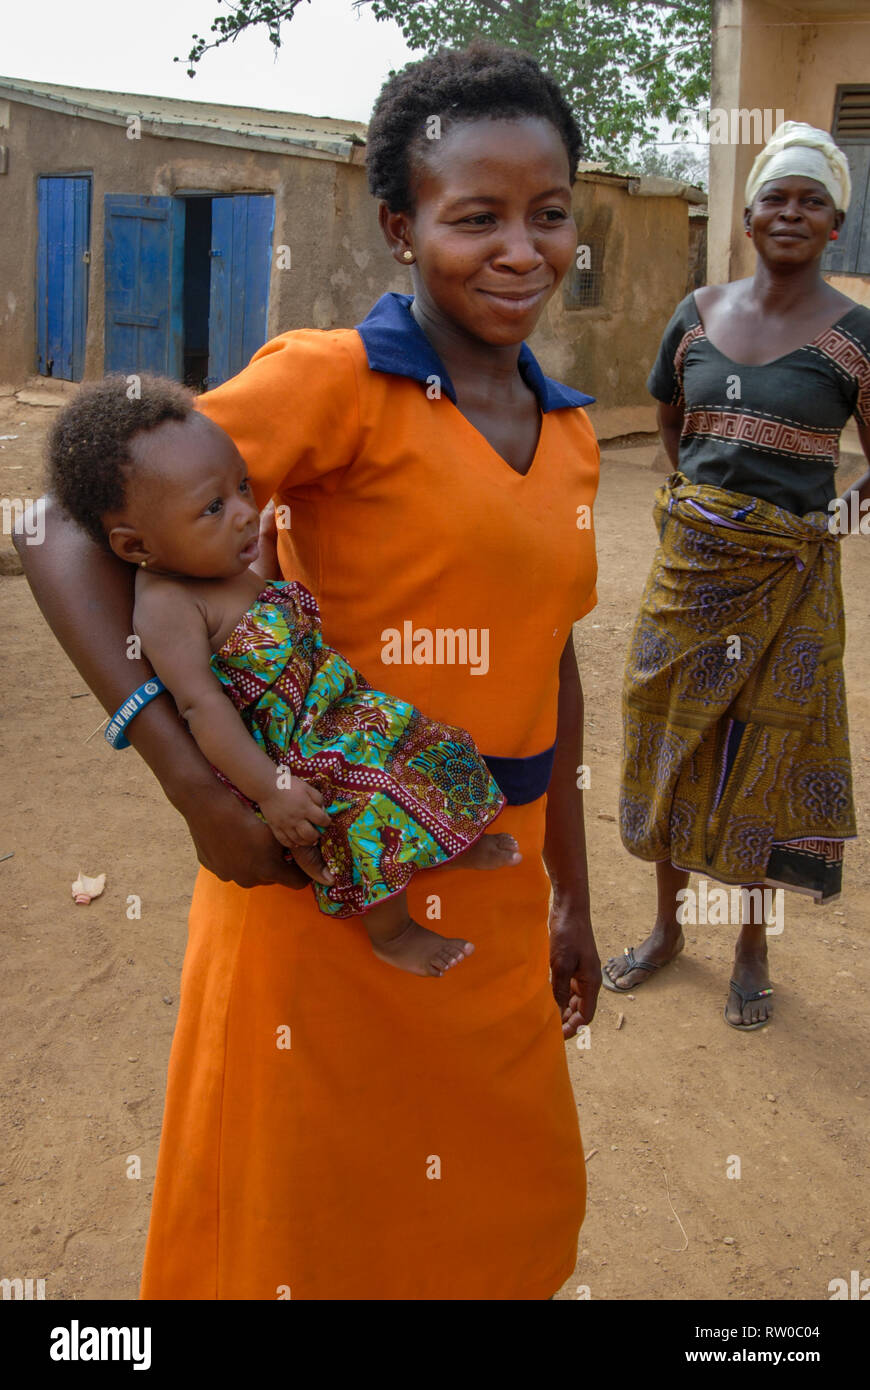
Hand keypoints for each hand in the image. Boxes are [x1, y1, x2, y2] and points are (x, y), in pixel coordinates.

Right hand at [178, 776, 332, 887]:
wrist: (210, 809)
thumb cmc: (248, 817)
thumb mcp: (276, 831)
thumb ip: (292, 846)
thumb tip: (306, 849)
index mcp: (269, 872)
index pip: (297, 882)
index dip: (302, 872)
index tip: (302, 864)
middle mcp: (250, 880)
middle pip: (271, 876)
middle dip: (275, 865)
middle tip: (273, 846)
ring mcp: (229, 876)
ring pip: (248, 872)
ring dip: (252, 862)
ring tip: (249, 841)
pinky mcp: (213, 868)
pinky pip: (228, 865)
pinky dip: (233, 857)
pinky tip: (231, 840)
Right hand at [259, 778, 331, 851]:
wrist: (267, 787)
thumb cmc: (289, 785)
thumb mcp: (307, 787)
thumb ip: (318, 798)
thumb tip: (323, 810)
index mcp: (306, 807)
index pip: (322, 820)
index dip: (327, 822)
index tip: (326, 820)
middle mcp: (296, 819)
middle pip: (311, 835)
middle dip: (318, 835)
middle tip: (318, 831)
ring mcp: (285, 825)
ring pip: (299, 841)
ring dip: (307, 841)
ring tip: (309, 838)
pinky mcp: (276, 828)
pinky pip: (285, 841)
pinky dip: (292, 844)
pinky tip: (297, 841)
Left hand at [549, 897, 600, 1038]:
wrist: (569, 907)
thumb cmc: (567, 933)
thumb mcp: (561, 964)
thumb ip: (559, 990)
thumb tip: (556, 1014)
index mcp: (591, 982)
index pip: (585, 1015)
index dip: (572, 1028)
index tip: (556, 1037)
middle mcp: (588, 979)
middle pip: (579, 1009)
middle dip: (565, 1021)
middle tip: (545, 1030)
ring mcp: (579, 971)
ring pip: (572, 999)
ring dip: (560, 1008)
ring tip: (542, 1017)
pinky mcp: (570, 963)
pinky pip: (565, 986)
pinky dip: (556, 994)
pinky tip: (542, 997)